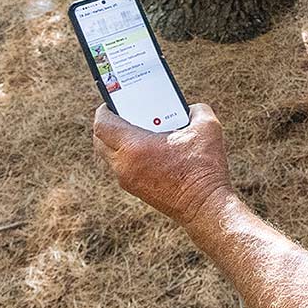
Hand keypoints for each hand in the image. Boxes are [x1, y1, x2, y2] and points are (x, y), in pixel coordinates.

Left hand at [93, 103, 231, 226]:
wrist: (205, 206)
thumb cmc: (204, 167)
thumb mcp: (207, 127)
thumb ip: (196, 109)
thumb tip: (188, 110)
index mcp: (134, 147)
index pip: (102, 124)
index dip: (104, 109)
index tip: (111, 102)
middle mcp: (125, 165)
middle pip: (100, 140)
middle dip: (108, 124)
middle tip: (124, 113)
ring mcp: (128, 181)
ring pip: (110, 155)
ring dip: (118, 140)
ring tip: (140, 128)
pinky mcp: (136, 190)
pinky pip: (122, 167)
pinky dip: (129, 154)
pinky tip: (151, 148)